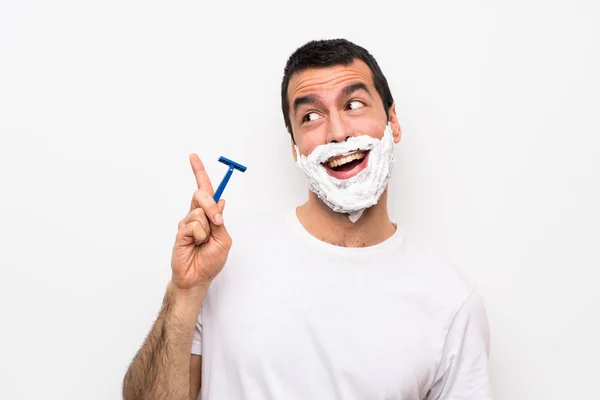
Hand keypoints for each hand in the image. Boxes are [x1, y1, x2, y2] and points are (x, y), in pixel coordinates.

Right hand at [170, 154, 231, 290]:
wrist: (197, 278)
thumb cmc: (210, 261)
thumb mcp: (224, 239)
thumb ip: (220, 221)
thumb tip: (220, 200)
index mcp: (207, 215)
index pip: (205, 189)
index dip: (199, 172)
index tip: (193, 157)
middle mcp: (195, 215)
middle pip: (202, 195)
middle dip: (211, 206)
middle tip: (216, 223)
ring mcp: (186, 223)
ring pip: (199, 212)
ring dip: (206, 230)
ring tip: (202, 243)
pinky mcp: (180, 232)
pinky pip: (193, 226)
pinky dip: (199, 237)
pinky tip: (195, 245)